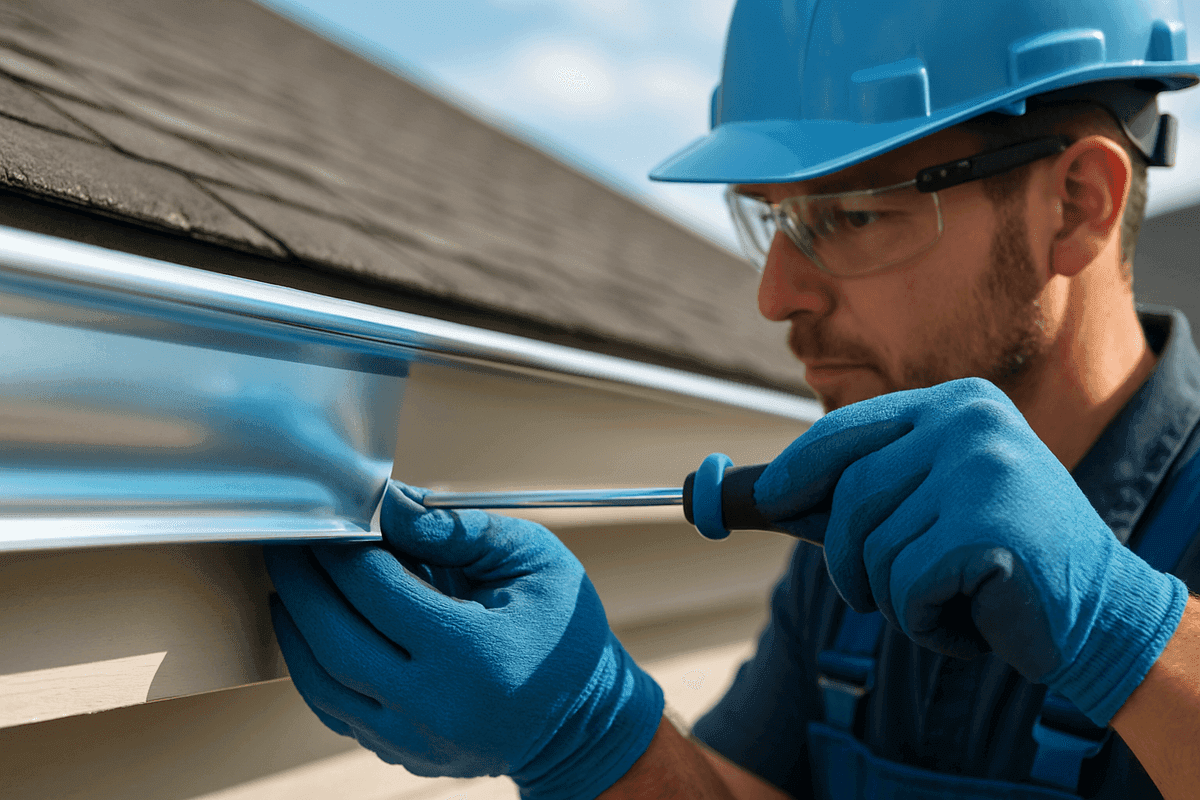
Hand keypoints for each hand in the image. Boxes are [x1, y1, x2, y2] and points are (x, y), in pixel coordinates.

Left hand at [264, 482, 663, 797]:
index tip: (332, 516)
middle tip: (289, 542)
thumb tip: (391, 507)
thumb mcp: (534, 561)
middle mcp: (435, 705)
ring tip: (289, 583)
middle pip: (335, 638)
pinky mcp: (404, 753)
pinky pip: (337, 712)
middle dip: (302, 582)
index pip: (377, 590)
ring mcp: (415, 739)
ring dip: (295, 628)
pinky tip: (311, 632)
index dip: (343, 548)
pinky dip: (314, 669)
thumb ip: (459, 530)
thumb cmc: (565, 635)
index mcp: (472, 652)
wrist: (583, 720)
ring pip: (322, 684)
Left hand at [752, 377, 1187, 724]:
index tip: (768, 500)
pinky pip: (904, 587)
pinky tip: (972, 615)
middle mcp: (968, 423)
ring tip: (952, 597)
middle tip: (874, 593)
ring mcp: (981, 469)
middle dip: (846, 560)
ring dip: (894, 597)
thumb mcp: (934, 502)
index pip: (847, 430)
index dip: (797, 469)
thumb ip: (864, 490)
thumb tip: (760, 495)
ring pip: (871, 548)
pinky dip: (924, 621)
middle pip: (848, 496)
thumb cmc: (1001, 559)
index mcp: (955, 405)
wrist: (1101, 611)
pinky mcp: (988, 527)